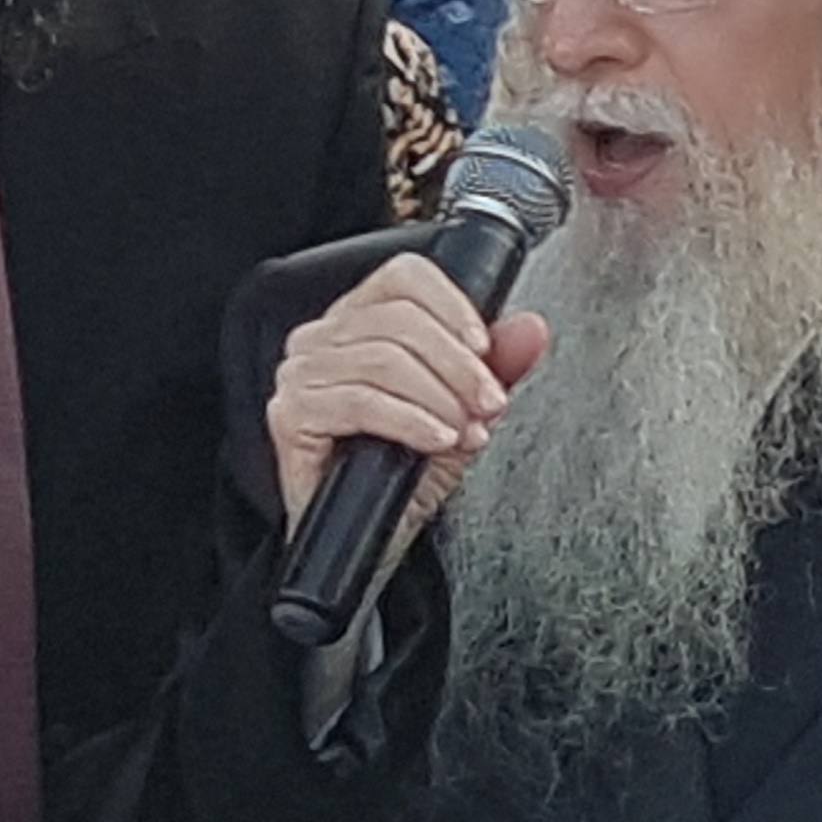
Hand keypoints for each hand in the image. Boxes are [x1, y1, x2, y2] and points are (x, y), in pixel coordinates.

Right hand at [268, 252, 549, 542]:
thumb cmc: (400, 478)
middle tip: (487, 404)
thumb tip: (530, 329)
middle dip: (458, 365)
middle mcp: (322, 339)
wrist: (365, 543)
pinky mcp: (290, 414)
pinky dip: (409, 420)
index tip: (485, 348)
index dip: (452, 306)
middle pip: (399, 319)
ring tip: (463, 431)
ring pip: (384, 359)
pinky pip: (360, 401)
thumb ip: (495, 370)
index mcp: (358, 322)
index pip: (404, 278)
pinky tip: (435, 439)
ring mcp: (301, 375)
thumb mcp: (461, 415)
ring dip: (439, 398)